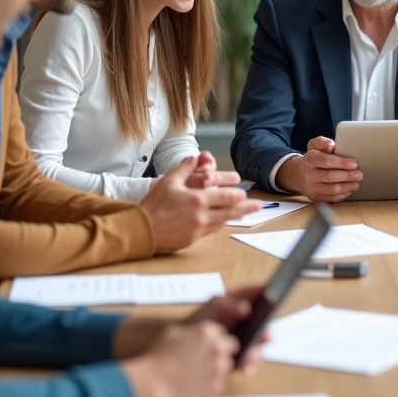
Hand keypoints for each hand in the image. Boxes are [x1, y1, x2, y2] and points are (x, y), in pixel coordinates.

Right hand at [120, 321, 237, 396]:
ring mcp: (218, 369)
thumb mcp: (173, 332)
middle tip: (208, 357)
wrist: (152, 383)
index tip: (211, 344)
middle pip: (231, 347)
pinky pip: (220, 382)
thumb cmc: (158, 356)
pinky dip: (211, 382)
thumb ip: (194, 330)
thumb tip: (201, 332)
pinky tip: (196, 382)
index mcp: (207, 332)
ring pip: (227, 365)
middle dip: (222, 351)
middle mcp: (216, 348)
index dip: (217, 339)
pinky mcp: (215, 387)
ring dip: (218, 367)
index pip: (224, 332)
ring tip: (198, 371)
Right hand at [140, 157, 259, 252]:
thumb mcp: (168, 182)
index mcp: (198, 200)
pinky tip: (221, 221)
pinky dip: (217, 224)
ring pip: (222, 222)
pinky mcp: (192, 240)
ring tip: (243, 213)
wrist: (140, 231)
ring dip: (232, 217)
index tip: (247, 194)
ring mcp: (198, 230)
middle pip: (231, 212)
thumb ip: (184, 168)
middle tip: (258, 206)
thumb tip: (195, 156)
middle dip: (246, 208)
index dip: (239, 195)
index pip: (226, 197)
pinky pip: (210, 231)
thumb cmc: (153, 205)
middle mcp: (201, 216)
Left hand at [185, 286, 266, 376]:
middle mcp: (249, 323)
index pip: (261, 298)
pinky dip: (249, 367)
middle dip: (266, 334)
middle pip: (265, 327)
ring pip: (259, 347)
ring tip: (249, 358)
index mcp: (244, 305)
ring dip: (257, 354)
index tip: (274, 297)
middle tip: (265, 337)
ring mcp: (246, 341)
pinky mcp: (241, 358)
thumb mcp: (214, 307)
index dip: (270, 296)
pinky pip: (250, 363)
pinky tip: (245, 369)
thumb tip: (246, 309)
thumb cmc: (199, 320)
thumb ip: (230, 305)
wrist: (185, 346)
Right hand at [276, 137, 361, 202]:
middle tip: (359, 174)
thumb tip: (330, 144)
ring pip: (332, 189)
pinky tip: (349, 189)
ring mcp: (312, 187)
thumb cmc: (313, 159)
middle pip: (331, 176)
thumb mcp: (314, 146)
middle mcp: (309, 174)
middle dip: (348, 176)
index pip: (327, 161)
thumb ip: (322, 142)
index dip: (342, 163)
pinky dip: (343, 194)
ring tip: (356, 183)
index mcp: (310, 159)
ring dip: (347, 186)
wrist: (299, 175)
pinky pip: (331, 198)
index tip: (354, 164)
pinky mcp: (316, 197)